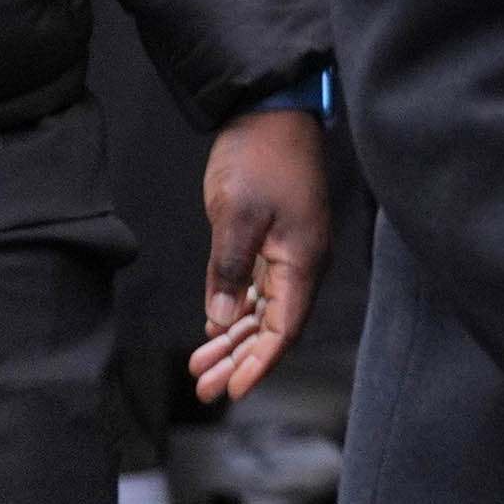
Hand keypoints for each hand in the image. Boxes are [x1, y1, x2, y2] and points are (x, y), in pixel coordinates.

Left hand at [188, 108, 330, 404]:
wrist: (271, 114)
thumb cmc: (260, 158)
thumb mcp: (236, 214)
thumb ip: (228, 269)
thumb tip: (219, 318)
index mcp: (302, 259)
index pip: (285, 327)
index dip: (261, 362)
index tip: (234, 390)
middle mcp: (301, 262)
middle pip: (273, 326)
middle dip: (241, 360)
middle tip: (205, 388)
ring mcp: (288, 252)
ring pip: (263, 311)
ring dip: (234, 340)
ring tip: (201, 367)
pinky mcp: (273, 241)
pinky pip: (257, 290)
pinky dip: (235, 313)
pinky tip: (214, 329)